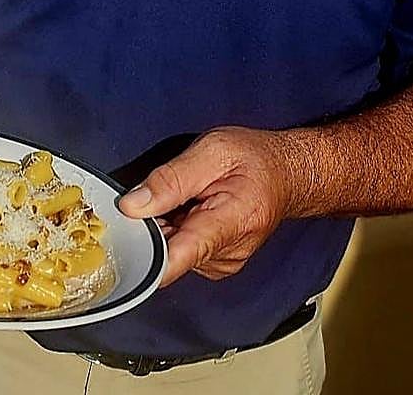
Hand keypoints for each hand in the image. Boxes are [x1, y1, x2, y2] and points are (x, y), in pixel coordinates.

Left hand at [118, 127, 292, 286]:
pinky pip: (182, 251)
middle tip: (165, 193)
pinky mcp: (216, 262)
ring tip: (187, 198)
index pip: (179, 258)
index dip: (145, 255)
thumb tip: (132, 205)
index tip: (125, 245)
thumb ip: (170, 179)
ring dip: (167, 226)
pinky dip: (177, 230)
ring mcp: (222, 262)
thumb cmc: (256, 159)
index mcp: (231, 223)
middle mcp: (228, 253)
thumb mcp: (212, 150)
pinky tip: (190, 211)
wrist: (286, 173)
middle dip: (156, 224)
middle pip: (169, 253)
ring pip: (172, 252)